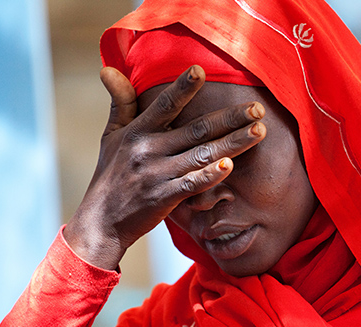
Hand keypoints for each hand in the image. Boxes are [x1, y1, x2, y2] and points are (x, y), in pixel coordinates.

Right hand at [64, 66, 265, 269]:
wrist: (101, 221)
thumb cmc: (111, 175)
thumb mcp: (111, 136)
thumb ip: (120, 103)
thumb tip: (108, 70)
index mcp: (137, 132)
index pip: (164, 105)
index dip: (182, 87)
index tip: (202, 70)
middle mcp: (148, 150)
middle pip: (196, 129)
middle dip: (230, 118)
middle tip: (257, 108)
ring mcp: (156, 174)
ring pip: (201, 155)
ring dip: (233, 143)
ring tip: (259, 131)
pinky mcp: (163, 198)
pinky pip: (191, 184)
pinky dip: (210, 175)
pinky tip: (230, 166)